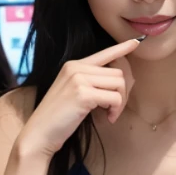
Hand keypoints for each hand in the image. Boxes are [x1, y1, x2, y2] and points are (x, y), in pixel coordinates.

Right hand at [18, 38, 140, 159]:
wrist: (39, 133)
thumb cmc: (59, 117)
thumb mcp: (74, 92)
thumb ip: (92, 82)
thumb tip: (123, 81)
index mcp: (73, 65)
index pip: (104, 53)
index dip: (121, 48)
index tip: (136, 41)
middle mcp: (76, 67)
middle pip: (118, 72)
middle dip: (124, 92)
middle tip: (116, 108)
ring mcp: (78, 79)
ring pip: (119, 83)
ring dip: (121, 102)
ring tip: (111, 114)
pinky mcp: (83, 94)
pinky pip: (114, 98)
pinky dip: (116, 110)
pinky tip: (108, 118)